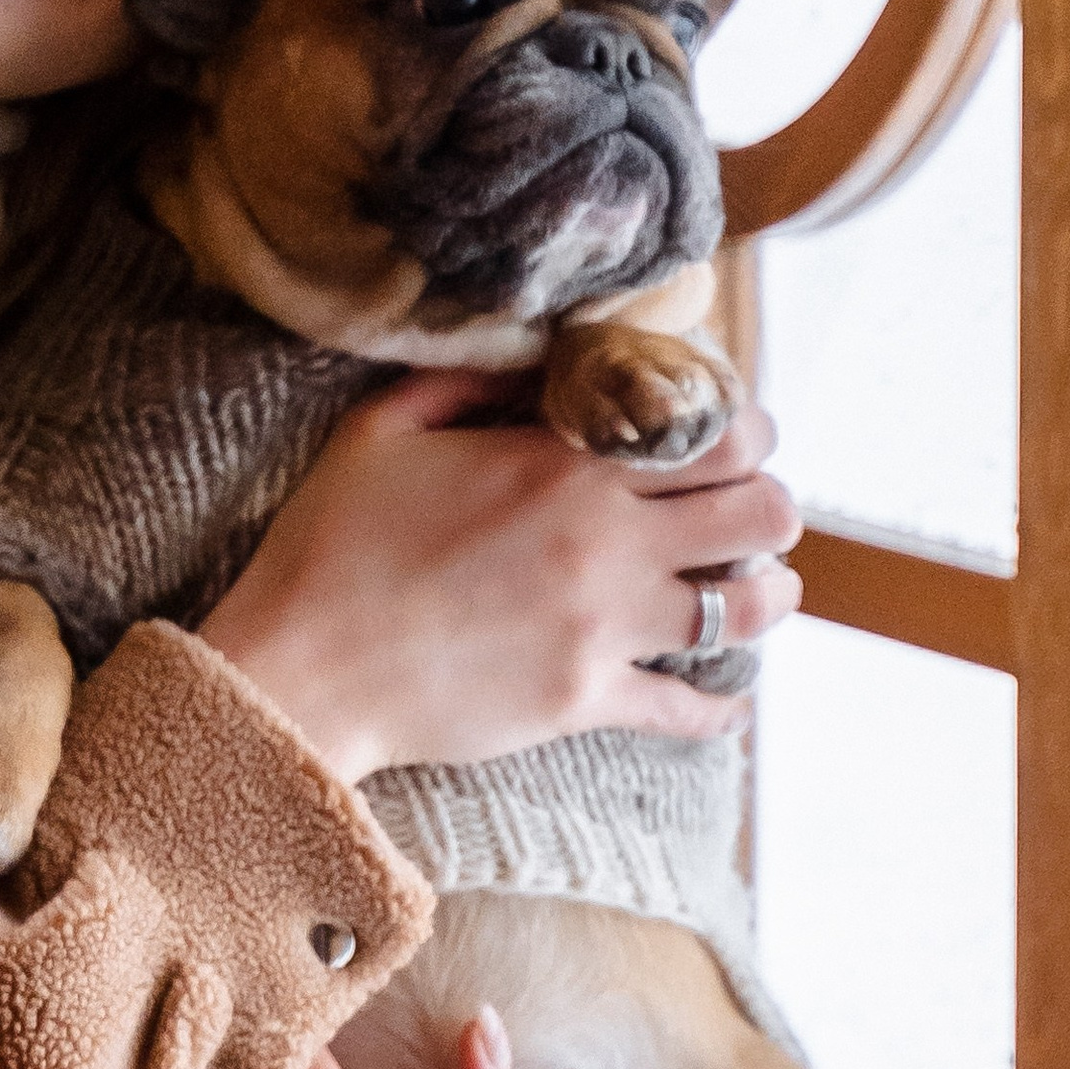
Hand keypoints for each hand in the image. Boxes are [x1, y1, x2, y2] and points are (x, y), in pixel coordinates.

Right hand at [201, 373, 799, 781]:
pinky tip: (723, 700)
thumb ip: (465, 380)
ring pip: (747, 609)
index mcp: (564, 466)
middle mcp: (605, 542)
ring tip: (752, 593)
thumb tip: (534, 358)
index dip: (747, 431)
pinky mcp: (586, 700)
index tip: (732, 440)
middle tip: (743, 515)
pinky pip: (690, 709)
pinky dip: (719, 709)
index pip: (719, 433)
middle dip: (768, 508)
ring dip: (764, 598)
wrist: (301, 668)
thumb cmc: (330, 543)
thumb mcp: (380, 429)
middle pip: (762, 514)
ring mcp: (603, 626)